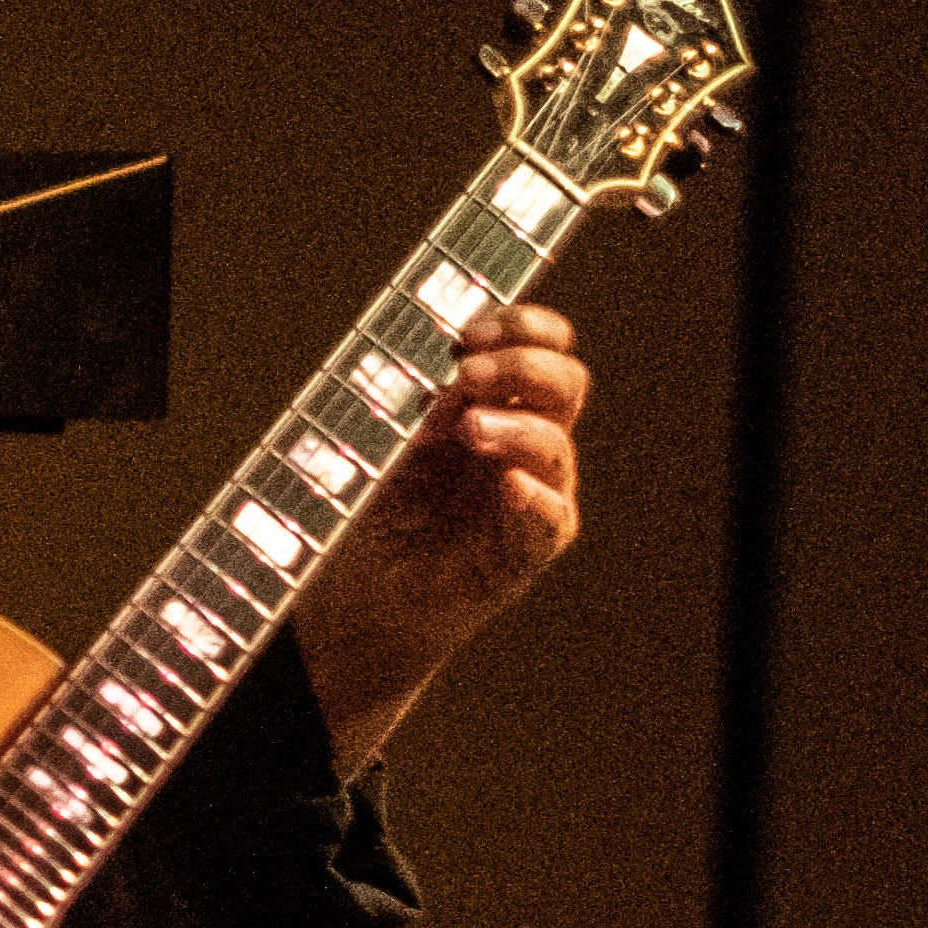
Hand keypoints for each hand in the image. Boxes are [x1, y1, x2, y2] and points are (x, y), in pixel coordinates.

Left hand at [288, 301, 590, 760]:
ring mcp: (532, 498)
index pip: (541, 346)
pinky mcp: (527, 553)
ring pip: (557, 446)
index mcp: (498, 404)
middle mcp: (524, 445)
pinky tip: (510, 485)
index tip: (468, 330)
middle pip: (566, 383)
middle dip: (522, 365)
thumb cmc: (375, 515)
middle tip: (467, 370)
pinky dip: (536, 498)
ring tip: (468, 428)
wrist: (362, 600)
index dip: (519, 326)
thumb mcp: (389, 443)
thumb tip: (452, 370)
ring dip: (516, 426)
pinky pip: (553, 521)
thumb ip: (421, 403)